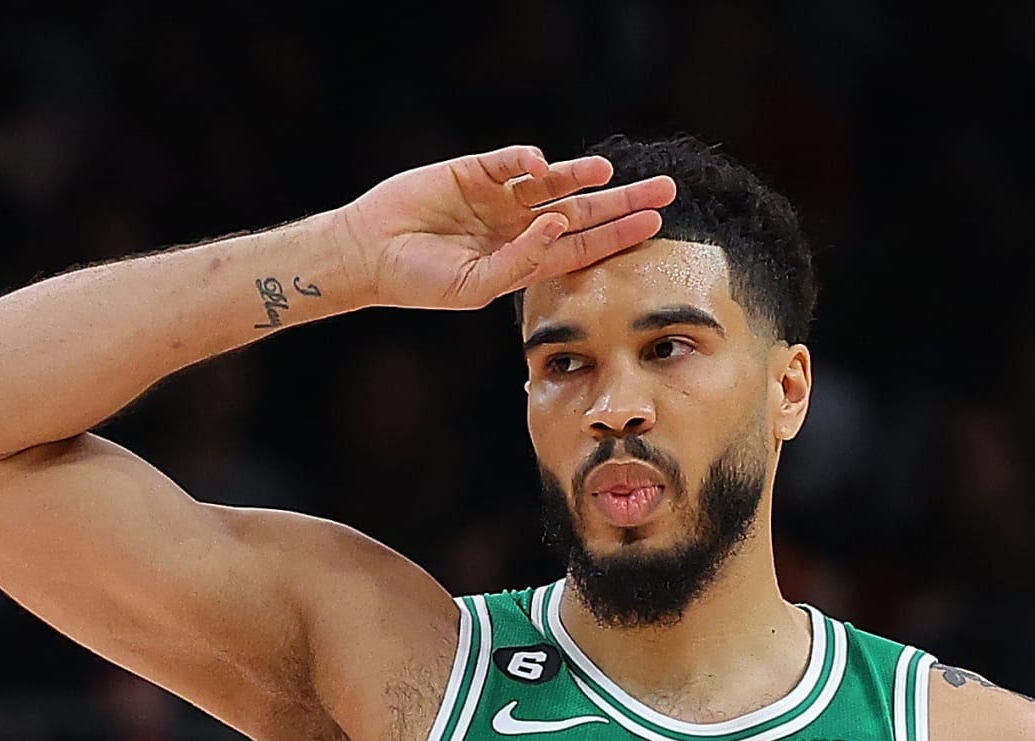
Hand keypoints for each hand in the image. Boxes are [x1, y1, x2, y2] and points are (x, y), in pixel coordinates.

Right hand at [338, 145, 676, 310]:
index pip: (584, 246)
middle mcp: (520, 225)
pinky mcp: (473, 171)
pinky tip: (537, 164)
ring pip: (552, 181)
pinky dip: (523, 160)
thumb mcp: (478, 285)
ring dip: (580, 175)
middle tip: (664, 189)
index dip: (619, 235)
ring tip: (608, 173)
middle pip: (582, 210)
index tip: (655, 225)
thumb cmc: (421, 281)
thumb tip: (559, 226)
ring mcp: (499, 197)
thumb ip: (522, 260)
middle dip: (622, 202)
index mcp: (526, 258)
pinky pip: (507, 161)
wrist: (370, 255)